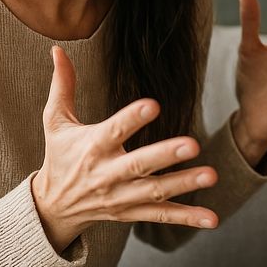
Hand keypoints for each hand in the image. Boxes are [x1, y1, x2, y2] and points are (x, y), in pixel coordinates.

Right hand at [32, 46, 218, 253]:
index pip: (114, 130)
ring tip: (212, 175)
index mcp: (93, 146)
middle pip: (139, 165)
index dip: (132, 119)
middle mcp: (108, 173)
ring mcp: (122, 196)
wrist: (54, 207)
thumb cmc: (60, 155)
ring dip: (185, 184)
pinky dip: (187, 217)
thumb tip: (57, 48)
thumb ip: (62, 85)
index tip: (153, 105)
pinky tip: (212, 218)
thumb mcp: (55, 121)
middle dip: (165, 155)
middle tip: (192, 144)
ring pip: (155, 192)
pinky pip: (162, 216)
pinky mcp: (132, 212)